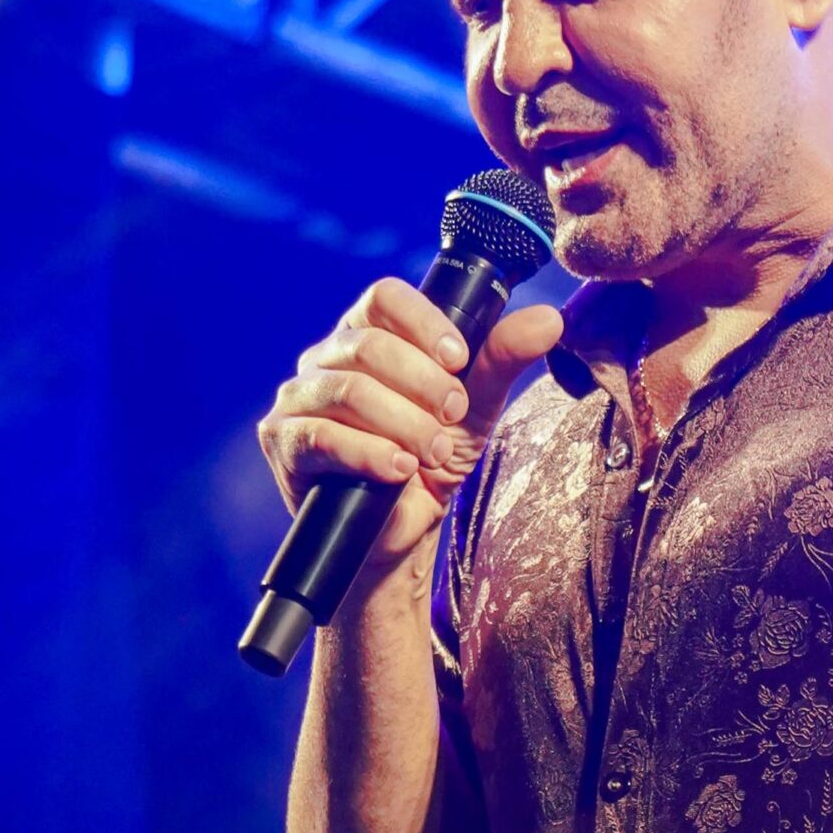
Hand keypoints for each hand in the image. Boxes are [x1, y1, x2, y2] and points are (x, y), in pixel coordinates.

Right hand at [257, 278, 563, 574]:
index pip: (384, 297)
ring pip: (348, 390)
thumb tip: (550, 319)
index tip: (459, 360)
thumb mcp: (474, 408)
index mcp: (366, 337)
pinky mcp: (283, 443)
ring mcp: (298, 400)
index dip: (424, 323)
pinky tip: (399, 470)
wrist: (402, 534)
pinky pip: (322, 436)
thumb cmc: (432, 462)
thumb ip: (502, 361)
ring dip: (404, 424)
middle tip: (453, 419)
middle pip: (369, 346)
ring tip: (432, 454)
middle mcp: (325, 360)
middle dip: (423, 385)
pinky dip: (369, 453)